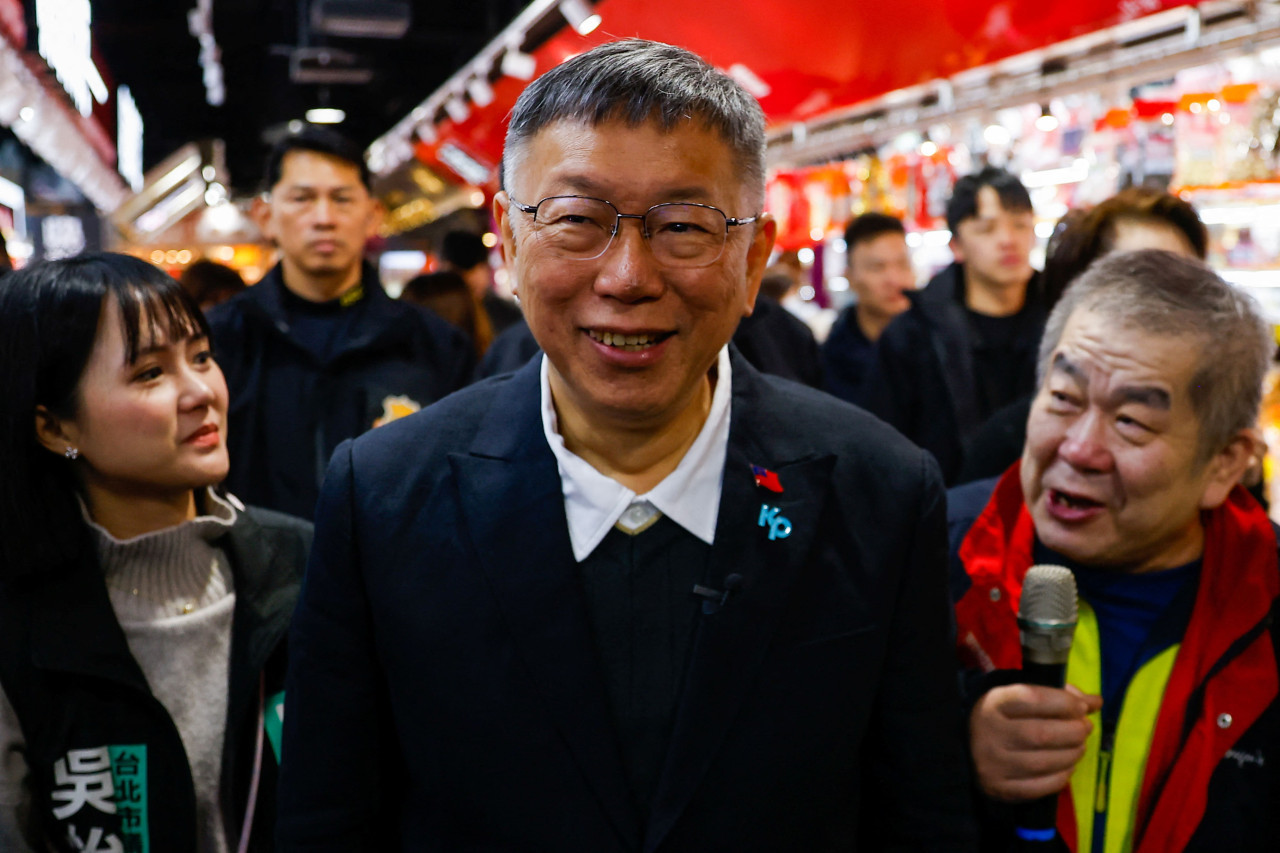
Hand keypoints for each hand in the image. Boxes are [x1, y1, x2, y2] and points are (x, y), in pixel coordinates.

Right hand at [969, 683, 1102, 802]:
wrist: (971, 746)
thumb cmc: (1007, 717)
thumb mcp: (1025, 698)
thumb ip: (1061, 697)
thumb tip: (1096, 702)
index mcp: (995, 703)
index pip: (1033, 698)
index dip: (1065, 702)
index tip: (1083, 706)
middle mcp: (989, 732)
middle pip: (1042, 734)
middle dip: (1074, 731)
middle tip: (1085, 728)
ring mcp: (993, 763)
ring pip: (1043, 763)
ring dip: (1072, 754)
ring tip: (1079, 747)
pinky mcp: (1000, 788)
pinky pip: (1040, 787)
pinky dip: (1062, 776)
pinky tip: (1067, 766)